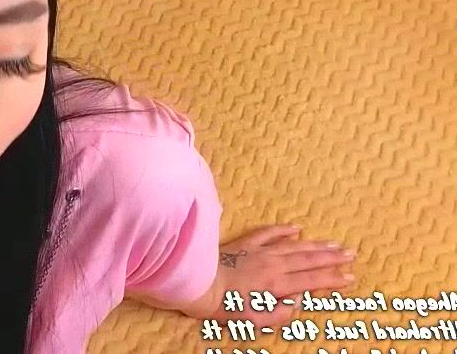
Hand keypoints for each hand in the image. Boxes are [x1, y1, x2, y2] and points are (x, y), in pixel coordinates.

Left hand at [186, 224, 355, 327]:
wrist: (197, 283)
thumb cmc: (225, 306)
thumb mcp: (255, 320)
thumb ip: (281, 312)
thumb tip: (299, 299)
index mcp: (277, 285)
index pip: (312, 281)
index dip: (332, 280)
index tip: (350, 277)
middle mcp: (273, 265)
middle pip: (308, 259)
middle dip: (332, 258)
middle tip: (352, 254)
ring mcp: (259, 251)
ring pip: (294, 245)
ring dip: (315, 244)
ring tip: (334, 243)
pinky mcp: (243, 243)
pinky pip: (267, 233)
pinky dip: (282, 230)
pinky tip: (296, 228)